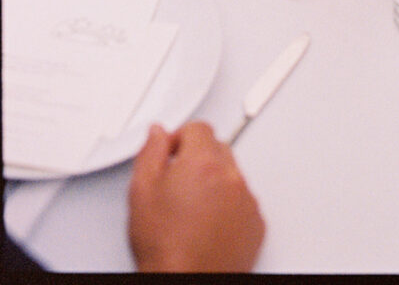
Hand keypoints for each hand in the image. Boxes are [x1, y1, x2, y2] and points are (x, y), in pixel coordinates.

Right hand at [128, 121, 264, 272]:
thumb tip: (157, 134)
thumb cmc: (165, 248)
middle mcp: (231, 177)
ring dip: (215, 181)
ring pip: (232, 174)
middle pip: (218, 148)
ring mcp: (247, 200)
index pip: (199, 128)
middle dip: (199, 159)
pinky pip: (243, 200)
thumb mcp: (142, 192)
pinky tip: (208, 223)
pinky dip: (229, 205)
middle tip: (179, 183)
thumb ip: (150, 153)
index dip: (180, 138)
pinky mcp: (256, 222)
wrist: (187, 282)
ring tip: (192, 209)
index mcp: (203, 163)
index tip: (173, 152)